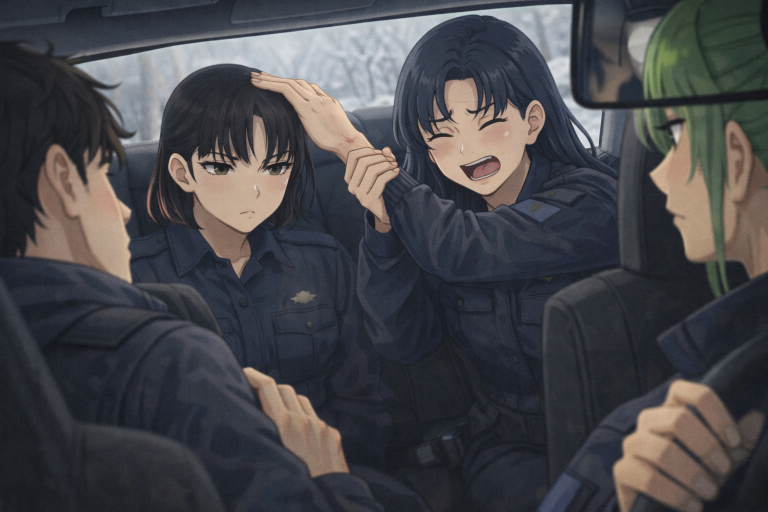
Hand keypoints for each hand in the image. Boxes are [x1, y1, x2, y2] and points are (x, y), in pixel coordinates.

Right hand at [243, 367, 348, 476]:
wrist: (328, 502)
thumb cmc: (292, 487)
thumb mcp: (269, 460)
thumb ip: (261, 437)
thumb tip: (247, 428)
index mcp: (285, 425)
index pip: (267, 386)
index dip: (254, 375)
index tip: (244, 373)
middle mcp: (305, 421)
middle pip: (284, 389)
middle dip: (269, 388)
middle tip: (257, 393)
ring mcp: (322, 427)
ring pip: (302, 401)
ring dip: (288, 401)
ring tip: (278, 412)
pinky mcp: (333, 436)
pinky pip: (316, 419)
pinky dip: (305, 419)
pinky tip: (299, 434)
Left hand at [250, 72, 370, 161]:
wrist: (349, 143)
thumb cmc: (342, 143)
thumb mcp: (332, 128)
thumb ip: (321, 122)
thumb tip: (312, 127)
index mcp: (327, 101)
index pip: (306, 87)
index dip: (290, 84)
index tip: (279, 84)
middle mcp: (320, 97)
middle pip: (296, 82)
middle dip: (277, 78)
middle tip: (260, 75)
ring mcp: (314, 100)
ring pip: (289, 83)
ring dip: (270, 79)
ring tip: (254, 78)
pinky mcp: (307, 107)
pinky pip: (286, 91)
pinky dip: (271, 85)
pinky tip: (259, 84)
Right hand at [345, 147, 400, 231]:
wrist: (386, 211)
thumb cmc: (383, 188)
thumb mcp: (382, 171)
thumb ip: (383, 160)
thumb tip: (386, 149)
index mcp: (349, 178)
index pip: (353, 156)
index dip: (368, 150)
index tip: (382, 152)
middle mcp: (351, 186)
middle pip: (363, 162)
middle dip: (379, 158)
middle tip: (392, 159)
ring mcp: (358, 194)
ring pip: (372, 170)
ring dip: (386, 165)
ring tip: (395, 165)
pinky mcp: (368, 200)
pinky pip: (380, 180)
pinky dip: (390, 173)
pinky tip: (396, 172)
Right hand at [614, 380, 764, 511]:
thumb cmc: (696, 481)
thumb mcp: (723, 462)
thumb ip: (738, 443)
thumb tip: (756, 418)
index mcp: (671, 412)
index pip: (686, 391)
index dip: (714, 412)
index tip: (733, 441)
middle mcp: (648, 422)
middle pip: (678, 418)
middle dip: (707, 447)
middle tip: (723, 470)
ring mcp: (632, 445)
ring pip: (662, 450)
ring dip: (692, 474)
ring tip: (709, 492)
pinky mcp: (622, 470)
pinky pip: (647, 478)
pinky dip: (675, 494)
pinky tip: (692, 505)